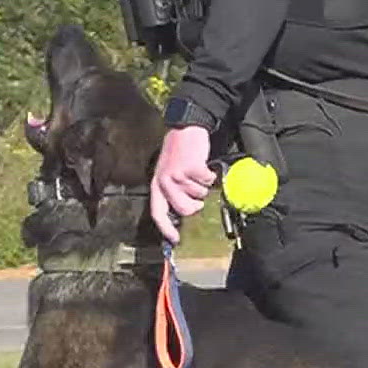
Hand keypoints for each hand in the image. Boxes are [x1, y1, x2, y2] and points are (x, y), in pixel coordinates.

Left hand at [150, 125, 215, 243]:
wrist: (186, 128)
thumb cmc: (179, 151)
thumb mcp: (168, 171)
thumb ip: (172, 191)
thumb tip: (184, 212)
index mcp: (157, 184)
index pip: (158, 212)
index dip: (166, 229)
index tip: (175, 240)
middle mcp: (165, 181)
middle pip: (184, 209)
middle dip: (195, 205)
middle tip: (198, 196)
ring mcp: (177, 175)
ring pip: (199, 195)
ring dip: (203, 186)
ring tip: (197, 174)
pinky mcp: (191, 168)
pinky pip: (207, 182)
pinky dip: (210, 176)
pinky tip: (204, 167)